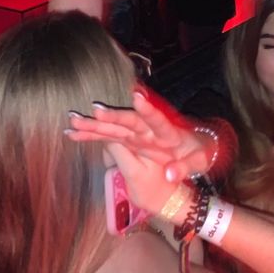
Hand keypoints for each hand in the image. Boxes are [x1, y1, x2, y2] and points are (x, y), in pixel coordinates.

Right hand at [66, 90, 215, 183]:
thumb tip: (171, 174)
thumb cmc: (200, 153)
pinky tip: (73, 134)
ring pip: (114, 128)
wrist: (196, 147)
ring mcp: (139, 134)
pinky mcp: (131, 140)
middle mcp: (151, 129)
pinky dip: (92, 136)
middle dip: (113, 116)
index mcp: (170, 132)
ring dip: (95, 125)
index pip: (158, 120)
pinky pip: (108, 138)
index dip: (148, 110)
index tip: (137, 97)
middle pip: (130, 121)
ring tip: (73, 120)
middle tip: (95, 110)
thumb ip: (186, 167)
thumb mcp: (200, 161)